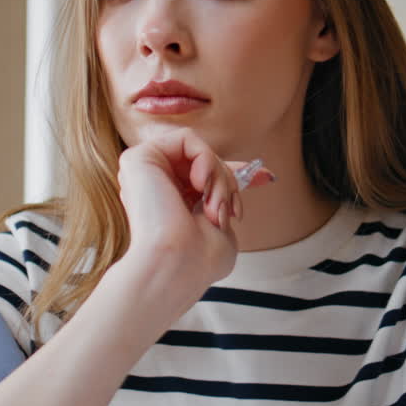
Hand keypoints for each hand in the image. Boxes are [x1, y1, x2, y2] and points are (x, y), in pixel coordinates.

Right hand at [113, 128, 272, 304]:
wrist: (176, 266)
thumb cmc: (199, 260)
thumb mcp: (221, 224)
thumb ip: (226, 196)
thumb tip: (258, 174)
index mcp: (166, 203)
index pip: (201, 176)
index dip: (232, 174)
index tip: (267, 177)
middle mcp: (152, 186)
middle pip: (204, 163)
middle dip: (228, 182)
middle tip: (229, 209)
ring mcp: (143, 172)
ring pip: (198, 152)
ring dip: (220, 176)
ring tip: (215, 206)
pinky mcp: (138, 158)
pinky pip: (186, 139)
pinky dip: (206, 160)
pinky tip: (201, 185)